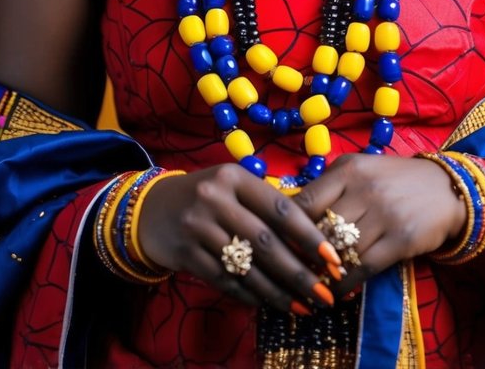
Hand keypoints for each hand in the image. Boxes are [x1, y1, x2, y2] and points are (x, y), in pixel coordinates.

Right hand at [136, 163, 339, 313]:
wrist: (150, 210)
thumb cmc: (206, 197)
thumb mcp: (233, 186)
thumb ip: (266, 204)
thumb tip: (314, 237)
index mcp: (234, 177)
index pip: (280, 208)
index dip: (310, 236)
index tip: (333, 259)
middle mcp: (215, 199)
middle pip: (266, 242)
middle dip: (300, 272)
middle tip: (325, 294)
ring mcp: (198, 227)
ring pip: (247, 267)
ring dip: (278, 291)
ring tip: (303, 307)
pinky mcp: (186, 255)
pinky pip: (225, 281)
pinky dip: (250, 295)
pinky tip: (269, 304)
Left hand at [294, 153, 465, 296]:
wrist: (445, 189)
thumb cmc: (392, 180)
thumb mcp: (359, 169)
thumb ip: (327, 185)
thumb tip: (288, 212)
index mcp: (348, 169)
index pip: (305, 202)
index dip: (287, 229)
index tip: (277, 246)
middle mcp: (365, 189)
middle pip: (320, 230)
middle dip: (301, 255)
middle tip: (288, 273)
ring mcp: (384, 214)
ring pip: (341, 251)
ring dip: (321, 273)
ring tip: (308, 286)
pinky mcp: (401, 240)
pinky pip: (364, 267)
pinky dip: (345, 283)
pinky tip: (336, 292)